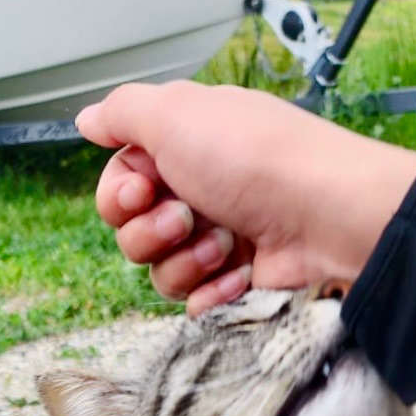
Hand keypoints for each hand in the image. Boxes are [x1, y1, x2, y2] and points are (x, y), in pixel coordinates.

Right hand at [76, 82, 415, 312]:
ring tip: (225, 244)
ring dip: (185, 261)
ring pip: (159, 270)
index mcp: (182, 147)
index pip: (118, 182)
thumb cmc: (257, 159)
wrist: (328, 215)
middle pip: (131, 231)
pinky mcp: (237, 280)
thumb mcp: (177, 113)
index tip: (143, 188)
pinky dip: (210, 293)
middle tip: (187, 215)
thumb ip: (123, 113)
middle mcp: (197, 190)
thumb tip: (87, 118)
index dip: (119, 194)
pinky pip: (194, 302)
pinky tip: (236, 275)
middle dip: (150, 230)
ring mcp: (217, 238)